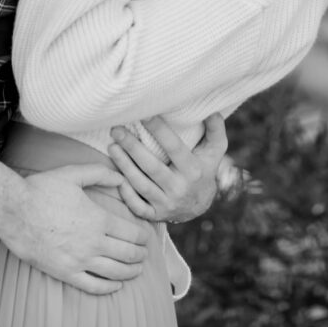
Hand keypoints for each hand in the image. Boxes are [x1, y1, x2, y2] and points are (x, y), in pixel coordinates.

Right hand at [0, 162, 149, 295]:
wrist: (13, 210)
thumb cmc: (42, 189)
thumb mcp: (73, 173)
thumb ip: (100, 174)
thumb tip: (121, 178)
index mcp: (98, 219)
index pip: (131, 233)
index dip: (143, 237)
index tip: (146, 237)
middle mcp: (93, 243)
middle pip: (127, 255)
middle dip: (140, 256)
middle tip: (144, 254)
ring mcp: (79, 260)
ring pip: (114, 273)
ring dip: (130, 273)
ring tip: (136, 270)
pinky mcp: (64, 273)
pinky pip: (92, 286)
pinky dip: (108, 288)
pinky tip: (115, 286)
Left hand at [108, 113, 227, 223]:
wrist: (199, 206)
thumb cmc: (204, 168)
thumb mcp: (215, 150)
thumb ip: (215, 129)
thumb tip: (213, 110)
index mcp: (193, 170)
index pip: (174, 148)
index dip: (159, 130)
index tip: (143, 114)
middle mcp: (180, 188)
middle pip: (152, 166)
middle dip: (132, 147)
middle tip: (116, 129)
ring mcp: (166, 203)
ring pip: (141, 185)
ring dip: (124, 165)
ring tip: (112, 146)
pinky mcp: (155, 215)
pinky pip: (137, 206)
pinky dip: (125, 193)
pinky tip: (115, 176)